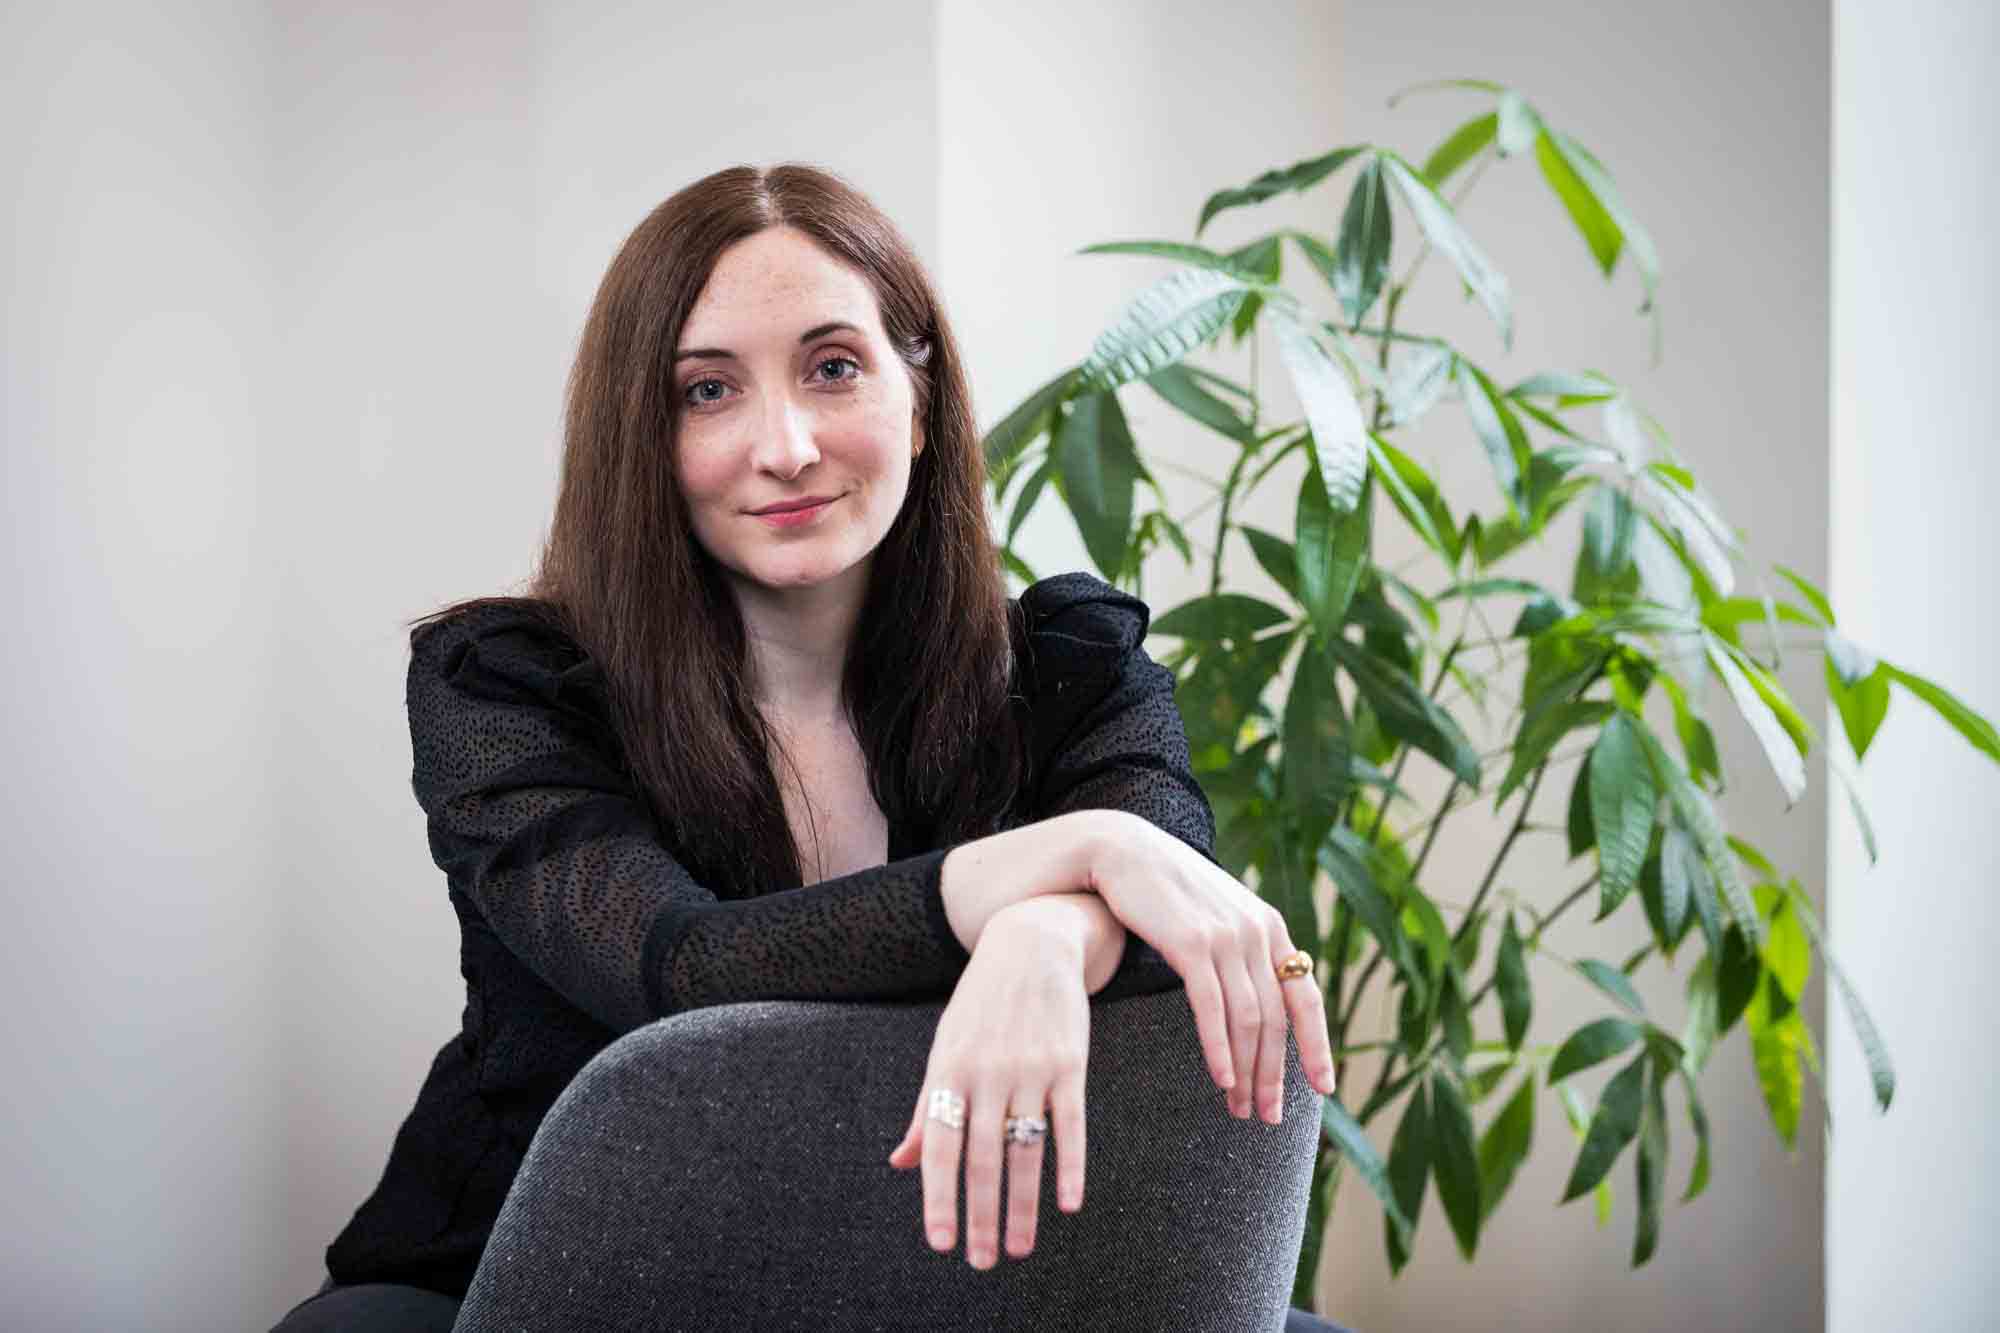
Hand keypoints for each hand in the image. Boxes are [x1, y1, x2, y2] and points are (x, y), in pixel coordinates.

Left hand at [885, 906, 1090, 1269]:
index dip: (938, 1197)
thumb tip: (902, 1163)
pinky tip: (1068, 1203)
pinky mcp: (1070, 1064)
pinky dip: (1071, 1166)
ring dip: (1023, 1205)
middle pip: (982, 1159)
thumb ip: (927, 1108)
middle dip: (982, 1216)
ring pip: (1025, 1151)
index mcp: (949, 1071)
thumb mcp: (945, 1047)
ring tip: (1020, 1247)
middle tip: (983, 1262)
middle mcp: (988, 1073)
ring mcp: (1031, 1069)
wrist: (1032, 943)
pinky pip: (1071, 1125)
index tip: (940, 1243)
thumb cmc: (981, 1004)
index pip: (940, 1146)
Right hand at [1083, 810, 1337, 1121]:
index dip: (1318, 1047)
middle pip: (1277, 1019)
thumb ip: (1242, 948)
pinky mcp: (1191, 943)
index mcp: (1271, 927)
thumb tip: (1258, 996)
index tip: (1324, 1089)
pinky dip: (1220, 1048)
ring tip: (1239, 1107)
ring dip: (1247, 1071)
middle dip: (1275, 1075)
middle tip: (1268, 1116)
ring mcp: (1226, 936)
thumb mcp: (1218, 914)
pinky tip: (1221, 1078)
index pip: (1306, 997)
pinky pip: (1212, 1008)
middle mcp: (1257, 932)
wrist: (1123, 851)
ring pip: (1249, 1020)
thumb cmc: (1167, 891)